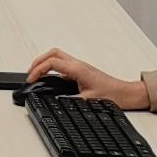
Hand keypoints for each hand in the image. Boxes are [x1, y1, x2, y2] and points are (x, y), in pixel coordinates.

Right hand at [25, 47, 149, 110]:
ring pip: (57, 56)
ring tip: (36, 75)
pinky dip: (52, 68)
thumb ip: (70, 101)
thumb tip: (55, 102)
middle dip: (38, 62)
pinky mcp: (81, 71)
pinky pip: (62, 64)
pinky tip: (50, 79)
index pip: (51, 63)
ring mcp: (80, 67)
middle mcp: (78, 64)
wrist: (126, 94)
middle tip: (30, 74)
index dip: (37, 70)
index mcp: (78, 69)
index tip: (31, 80)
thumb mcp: (88, 101)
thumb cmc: (113, 95)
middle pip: (52, 53)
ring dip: (44, 63)